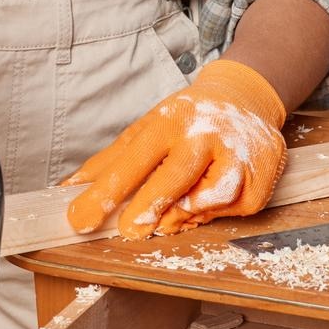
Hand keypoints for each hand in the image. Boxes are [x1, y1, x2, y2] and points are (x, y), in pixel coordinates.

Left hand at [61, 58, 286, 238]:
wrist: (245, 98)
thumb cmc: (187, 120)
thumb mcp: (145, 129)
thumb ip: (110, 163)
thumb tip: (67, 190)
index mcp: (168, 121)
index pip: (131, 159)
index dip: (105, 192)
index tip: (80, 219)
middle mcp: (204, 132)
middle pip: (175, 174)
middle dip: (150, 205)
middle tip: (129, 230)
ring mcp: (236, 152)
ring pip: (214, 193)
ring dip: (188, 212)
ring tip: (170, 220)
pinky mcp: (261, 174)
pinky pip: (236, 205)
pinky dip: (215, 212)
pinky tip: (204, 204)